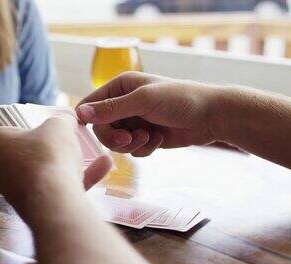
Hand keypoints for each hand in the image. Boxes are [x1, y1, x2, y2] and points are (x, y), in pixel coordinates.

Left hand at [0, 117, 112, 210]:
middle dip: (53, 148)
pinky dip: (79, 179)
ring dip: (71, 164)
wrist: (52, 198)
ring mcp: (13, 192)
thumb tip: (68, 119)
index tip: (53, 128)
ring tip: (96, 153)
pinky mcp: (33, 208)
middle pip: (29, 153)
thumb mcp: (59, 125)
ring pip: (45, 173)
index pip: (11, 131)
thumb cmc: (47, 154)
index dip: (34, 127)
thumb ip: (63, 120)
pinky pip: (56, 189)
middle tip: (72, 141)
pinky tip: (104, 166)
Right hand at [76, 72, 222, 156]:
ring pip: (116, 142)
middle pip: (101, 128)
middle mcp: (124, 103)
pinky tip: (160, 139)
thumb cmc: (180, 99)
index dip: (89, 120)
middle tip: (128, 139)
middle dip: (114, 137)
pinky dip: (144, 148)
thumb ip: (111, 109)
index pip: (90, 105)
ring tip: (150, 136)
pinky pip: (133, 150)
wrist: (211, 116)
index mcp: (120, 86)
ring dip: (132, 143)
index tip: (94, 134)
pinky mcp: (146, 137)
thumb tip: (79, 113)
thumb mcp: (143, 101)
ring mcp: (135, 121)